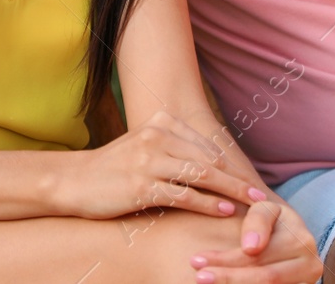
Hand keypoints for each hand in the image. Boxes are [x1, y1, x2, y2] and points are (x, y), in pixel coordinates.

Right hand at [55, 111, 260, 219]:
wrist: (75, 181)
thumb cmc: (114, 168)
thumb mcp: (144, 147)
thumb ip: (174, 149)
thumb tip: (211, 163)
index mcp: (160, 123)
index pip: (206, 144)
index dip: (231, 164)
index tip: (248, 179)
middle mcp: (157, 137)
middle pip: (209, 159)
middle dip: (237, 177)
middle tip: (259, 194)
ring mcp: (149, 161)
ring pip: (202, 175)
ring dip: (230, 191)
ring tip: (251, 203)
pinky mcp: (143, 186)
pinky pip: (185, 195)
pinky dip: (208, 203)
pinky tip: (224, 210)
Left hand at [189, 190, 322, 283]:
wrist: (292, 238)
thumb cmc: (272, 220)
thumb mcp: (265, 208)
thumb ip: (258, 219)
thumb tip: (251, 248)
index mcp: (302, 242)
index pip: (258, 257)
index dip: (226, 260)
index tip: (195, 260)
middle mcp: (310, 266)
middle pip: (263, 278)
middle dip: (226, 277)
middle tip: (197, 277)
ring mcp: (306, 282)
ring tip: (204, 282)